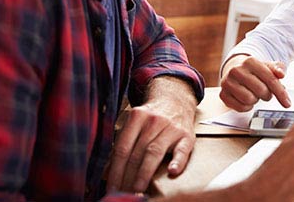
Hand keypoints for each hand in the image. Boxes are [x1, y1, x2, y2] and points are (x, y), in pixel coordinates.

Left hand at [106, 77, 196, 192]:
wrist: (176, 100)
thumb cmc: (152, 118)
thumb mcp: (135, 124)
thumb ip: (123, 144)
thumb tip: (107, 172)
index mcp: (137, 117)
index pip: (122, 148)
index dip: (115, 170)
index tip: (111, 187)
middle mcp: (153, 121)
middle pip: (137, 152)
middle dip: (128, 176)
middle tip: (123, 193)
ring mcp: (171, 128)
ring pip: (154, 152)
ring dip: (144, 174)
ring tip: (138, 190)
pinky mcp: (186, 136)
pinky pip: (182, 150)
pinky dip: (177, 162)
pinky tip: (172, 172)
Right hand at [219, 55, 290, 111]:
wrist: (234, 69)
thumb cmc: (254, 70)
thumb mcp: (268, 66)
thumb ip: (278, 69)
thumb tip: (281, 74)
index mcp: (250, 61)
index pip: (270, 79)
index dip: (281, 93)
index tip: (287, 103)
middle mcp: (236, 70)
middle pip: (261, 91)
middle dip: (267, 95)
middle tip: (264, 92)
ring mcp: (227, 82)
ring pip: (249, 100)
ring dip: (255, 100)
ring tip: (253, 93)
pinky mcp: (223, 94)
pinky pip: (240, 108)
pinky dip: (247, 106)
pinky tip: (246, 99)